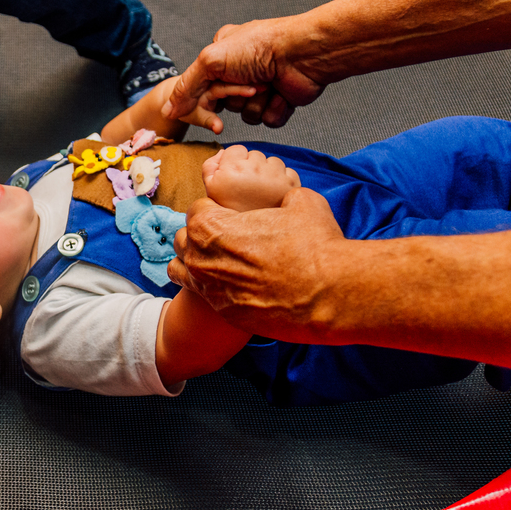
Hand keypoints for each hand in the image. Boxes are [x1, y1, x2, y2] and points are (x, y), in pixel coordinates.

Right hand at [163, 18, 325, 128]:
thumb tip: (168, 112)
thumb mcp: (211, 61)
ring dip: (255, 104)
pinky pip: (266, 120)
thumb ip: (186, 87)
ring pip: (245, 114)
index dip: (205, 96)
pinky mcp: (280, 100)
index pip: (202, 87)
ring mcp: (262, 86)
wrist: (303, 55)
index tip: (210, 98)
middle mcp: (242, 71)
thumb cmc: (259, 47)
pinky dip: (273, 110)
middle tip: (250, 83)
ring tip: (269, 85)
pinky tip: (282, 94)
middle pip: (223, 104)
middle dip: (235, 98)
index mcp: (223, 55)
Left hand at [168, 187, 346, 342]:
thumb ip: (285, 197)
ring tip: (220, 259)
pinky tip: (230, 283)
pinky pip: (201, 295)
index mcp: (210, 227)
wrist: (328, 295)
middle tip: (228, 236)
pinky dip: (211, 287)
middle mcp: (200, 259)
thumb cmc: (315, 246)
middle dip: (202, 235)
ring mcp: (208, 288)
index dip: (215, 208)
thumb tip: (287, 199)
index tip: (231, 213)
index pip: (196, 210)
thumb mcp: (302, 203)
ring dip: (196, 260)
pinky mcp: (222, 312)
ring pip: (182, 268)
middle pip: (184, 239)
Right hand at [202, 146, 300, 211]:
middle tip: (248, 186)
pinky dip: (283, 180)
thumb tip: (222, 152)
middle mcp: (253, 168)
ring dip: (268, 171)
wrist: (254, 239)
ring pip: (272, 161)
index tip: (235, 175)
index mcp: (231, 169)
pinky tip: (274, 193)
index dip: (234, 162)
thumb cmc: (232, 212)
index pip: (235, 149)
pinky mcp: (290, 182)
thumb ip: (210, 166)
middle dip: (251, 166)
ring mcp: (274, 175)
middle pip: (254, 154)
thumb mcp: (211, 190)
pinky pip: (287, 171)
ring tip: (261, 190)